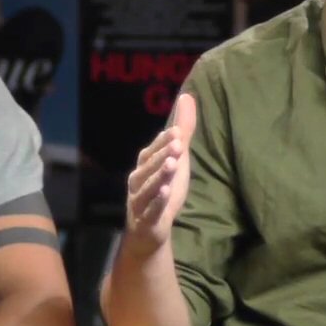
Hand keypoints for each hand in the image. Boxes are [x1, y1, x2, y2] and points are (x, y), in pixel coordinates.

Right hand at [125, 93, 196, 254]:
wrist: (150, 229)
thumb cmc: (163, 188)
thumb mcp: (176, 158)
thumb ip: (182, 129)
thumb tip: (187, 96)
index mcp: (144, 165)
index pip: (152, 150)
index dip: (163, 142)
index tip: (176, 131)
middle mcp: (138, 180)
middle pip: (149, 166)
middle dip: (162, 155)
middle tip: (178, 145)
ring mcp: (140, 200)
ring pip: (149, 186)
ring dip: (159, 175)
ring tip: (172, 165)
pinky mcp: (147, 220)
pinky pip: (151, 209)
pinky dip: (157, 201)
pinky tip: (166, 193)